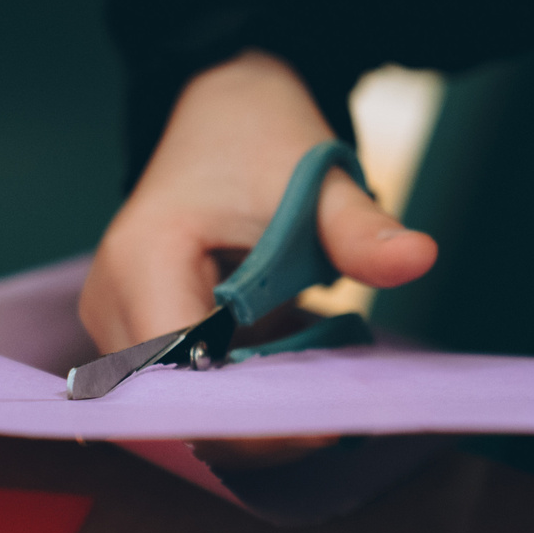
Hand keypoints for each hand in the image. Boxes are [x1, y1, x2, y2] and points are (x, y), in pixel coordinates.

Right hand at [79, 51, 436, 466]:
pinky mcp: (142, 336)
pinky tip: (304, 382)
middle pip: (177, 403)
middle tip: (343, 419)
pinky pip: (191, 389)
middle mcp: (113, 302)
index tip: (326, 419)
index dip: (249, 409)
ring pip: (184, 407)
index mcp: (143, 260)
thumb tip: (420, 258)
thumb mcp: (318, 178)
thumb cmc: (261, 138)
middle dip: (258, 421)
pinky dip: (247, 393)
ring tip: (330, 402)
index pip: (180, 372)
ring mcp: (120, 324)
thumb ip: (360, 228)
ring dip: (255, 412)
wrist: (224, 111)